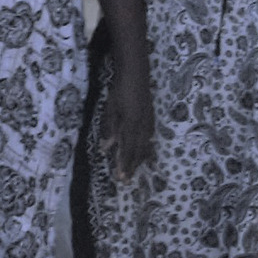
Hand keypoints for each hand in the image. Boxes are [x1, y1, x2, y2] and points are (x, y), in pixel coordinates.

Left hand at [106, 54, 154, 180]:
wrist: (136, 76)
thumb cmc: (120, 91)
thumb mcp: (111, 109)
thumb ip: (110, 129)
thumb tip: (106, 148)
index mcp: (132, 125)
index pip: (128, 149)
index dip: (124, 164)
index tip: (121, 177)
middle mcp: (143, 127)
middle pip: (137, 151)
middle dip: (131, 167)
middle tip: (126, 181)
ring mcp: (149, 123)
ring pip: (144, 146)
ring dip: (139, 160)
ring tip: (134, 171)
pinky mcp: (151, 119)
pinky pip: (148, 139)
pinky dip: (145, 149)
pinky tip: (144, 154)